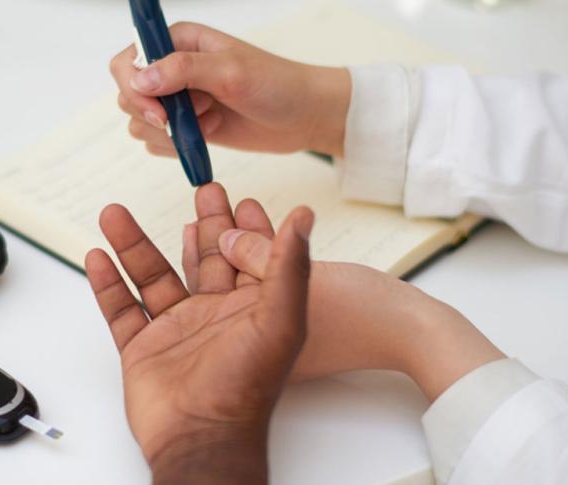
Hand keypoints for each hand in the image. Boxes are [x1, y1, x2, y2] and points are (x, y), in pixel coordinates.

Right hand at [85, 183, 313, 483]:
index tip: (238, 196)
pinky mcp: (144, 348)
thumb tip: (304, 216)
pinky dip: (108, 284)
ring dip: (133, 244)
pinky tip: (98, 257)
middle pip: (201, 259)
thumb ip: (288, 265)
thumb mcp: (279, 319)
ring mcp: (175, 331)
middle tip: (198, 190)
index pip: (243, 255)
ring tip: (114, 213)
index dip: (241, 224)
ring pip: (151, 276)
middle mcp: (211, 316)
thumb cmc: (246, 384)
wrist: (201, 437)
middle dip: (199, 224)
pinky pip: (121, 309)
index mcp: (246, 308)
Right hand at [110, 22, 350, 157]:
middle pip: (128, 95)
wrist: (302, 116)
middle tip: (196, 116)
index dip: (135, 89)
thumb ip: (183, 71)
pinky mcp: (186, 126)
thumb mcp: (231, 72)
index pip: (128, 62)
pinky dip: (177, 147)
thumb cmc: (276, 85)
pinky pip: (158, 143)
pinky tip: (209, 135)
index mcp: (178, 41)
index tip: (161, 112)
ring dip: (171, 132)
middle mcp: (171, 69)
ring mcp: (178, 100)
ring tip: (210, 122)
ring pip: (140, 123)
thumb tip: (139, 79)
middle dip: (155, 115)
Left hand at [183, 198, 505, 401]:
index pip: (208, 283)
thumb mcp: (305, 285)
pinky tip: (250, 217)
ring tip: (223, 198)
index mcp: (247, 334)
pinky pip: (267, 273)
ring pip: (242, 270)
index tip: (191, 215)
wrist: (412, 336)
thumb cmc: (360, 318)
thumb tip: (225, 238)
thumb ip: (261, 257)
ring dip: (235, 234)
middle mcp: (253, 330)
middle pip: (220, 273)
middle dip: (213, 232)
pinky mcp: (298, 307)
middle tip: (207, 194)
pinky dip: (260, 246)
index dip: (198, 246)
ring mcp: (274, 322)